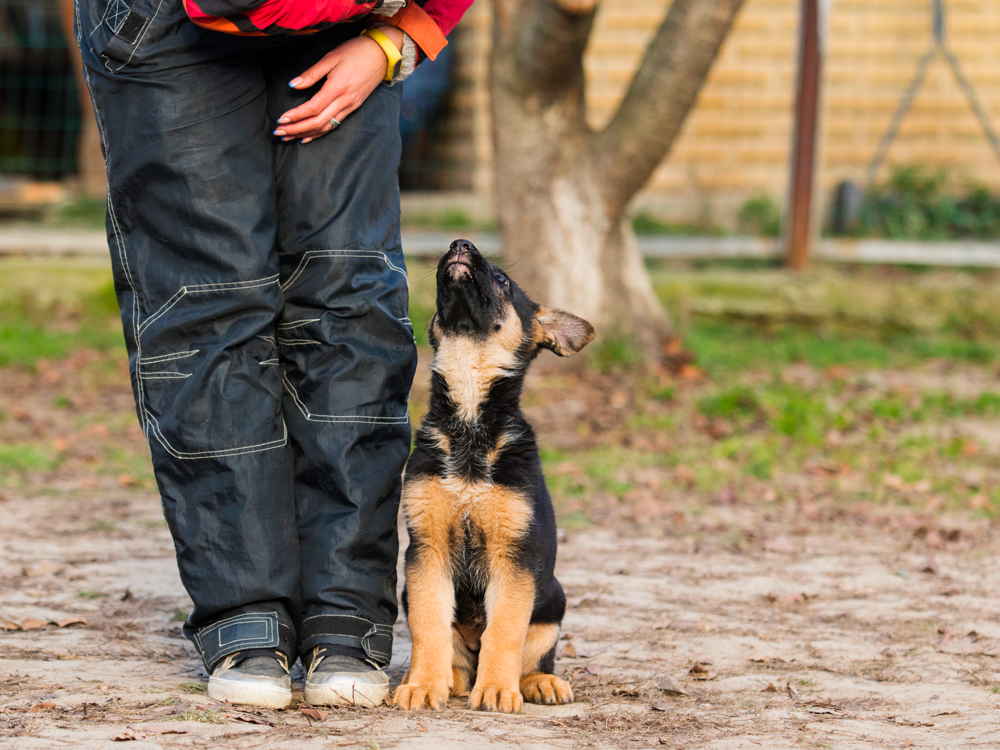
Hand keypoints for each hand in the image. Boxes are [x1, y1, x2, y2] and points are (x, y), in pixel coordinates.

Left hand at [274, 27, 402, 143]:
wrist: (382, 55)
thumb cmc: (356, 51)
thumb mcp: (331, 57)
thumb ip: (312, 73)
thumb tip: (293, 85)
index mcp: (337, 88)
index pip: (312, 108)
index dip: (296, 116)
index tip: (281, 120)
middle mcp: (344, 102)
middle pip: (317, 122)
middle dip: (296, 129)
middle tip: (279, 133)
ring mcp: (350, 107)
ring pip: (326, 127)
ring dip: (306, 134)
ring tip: (288, 138)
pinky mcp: (353, 108)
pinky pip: (334, 125)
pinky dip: (320, 133)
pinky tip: (308, 137)